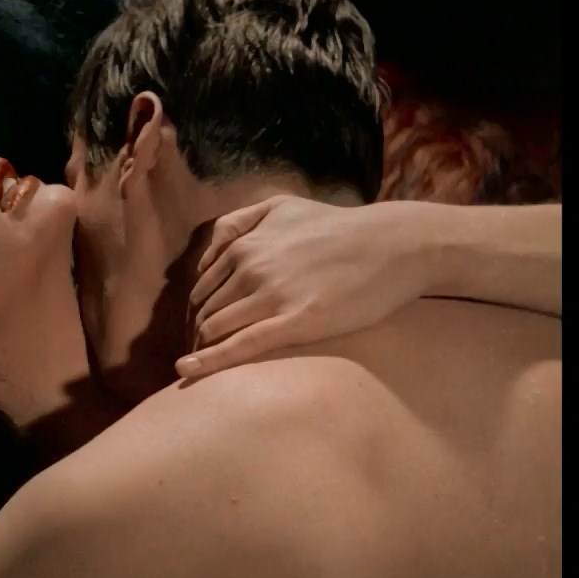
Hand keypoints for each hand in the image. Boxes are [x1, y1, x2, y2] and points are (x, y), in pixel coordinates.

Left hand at [178, 196, 430, 377]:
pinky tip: (187, 370)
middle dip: (199, 331)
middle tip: (204, 351)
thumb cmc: (339, 228)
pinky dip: (209, 360)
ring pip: (216, 327)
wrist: (391, 245)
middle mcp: (250, 268)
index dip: (199, 308)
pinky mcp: (294, 323)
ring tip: (205, 365)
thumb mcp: (282, 207)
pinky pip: (240, 346)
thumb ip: (239, 221)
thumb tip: (208, 251)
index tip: (203, 326)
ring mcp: (270, 296)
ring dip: (204, 347)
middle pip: (206, 309)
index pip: (204, 285)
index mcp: (245, 244)